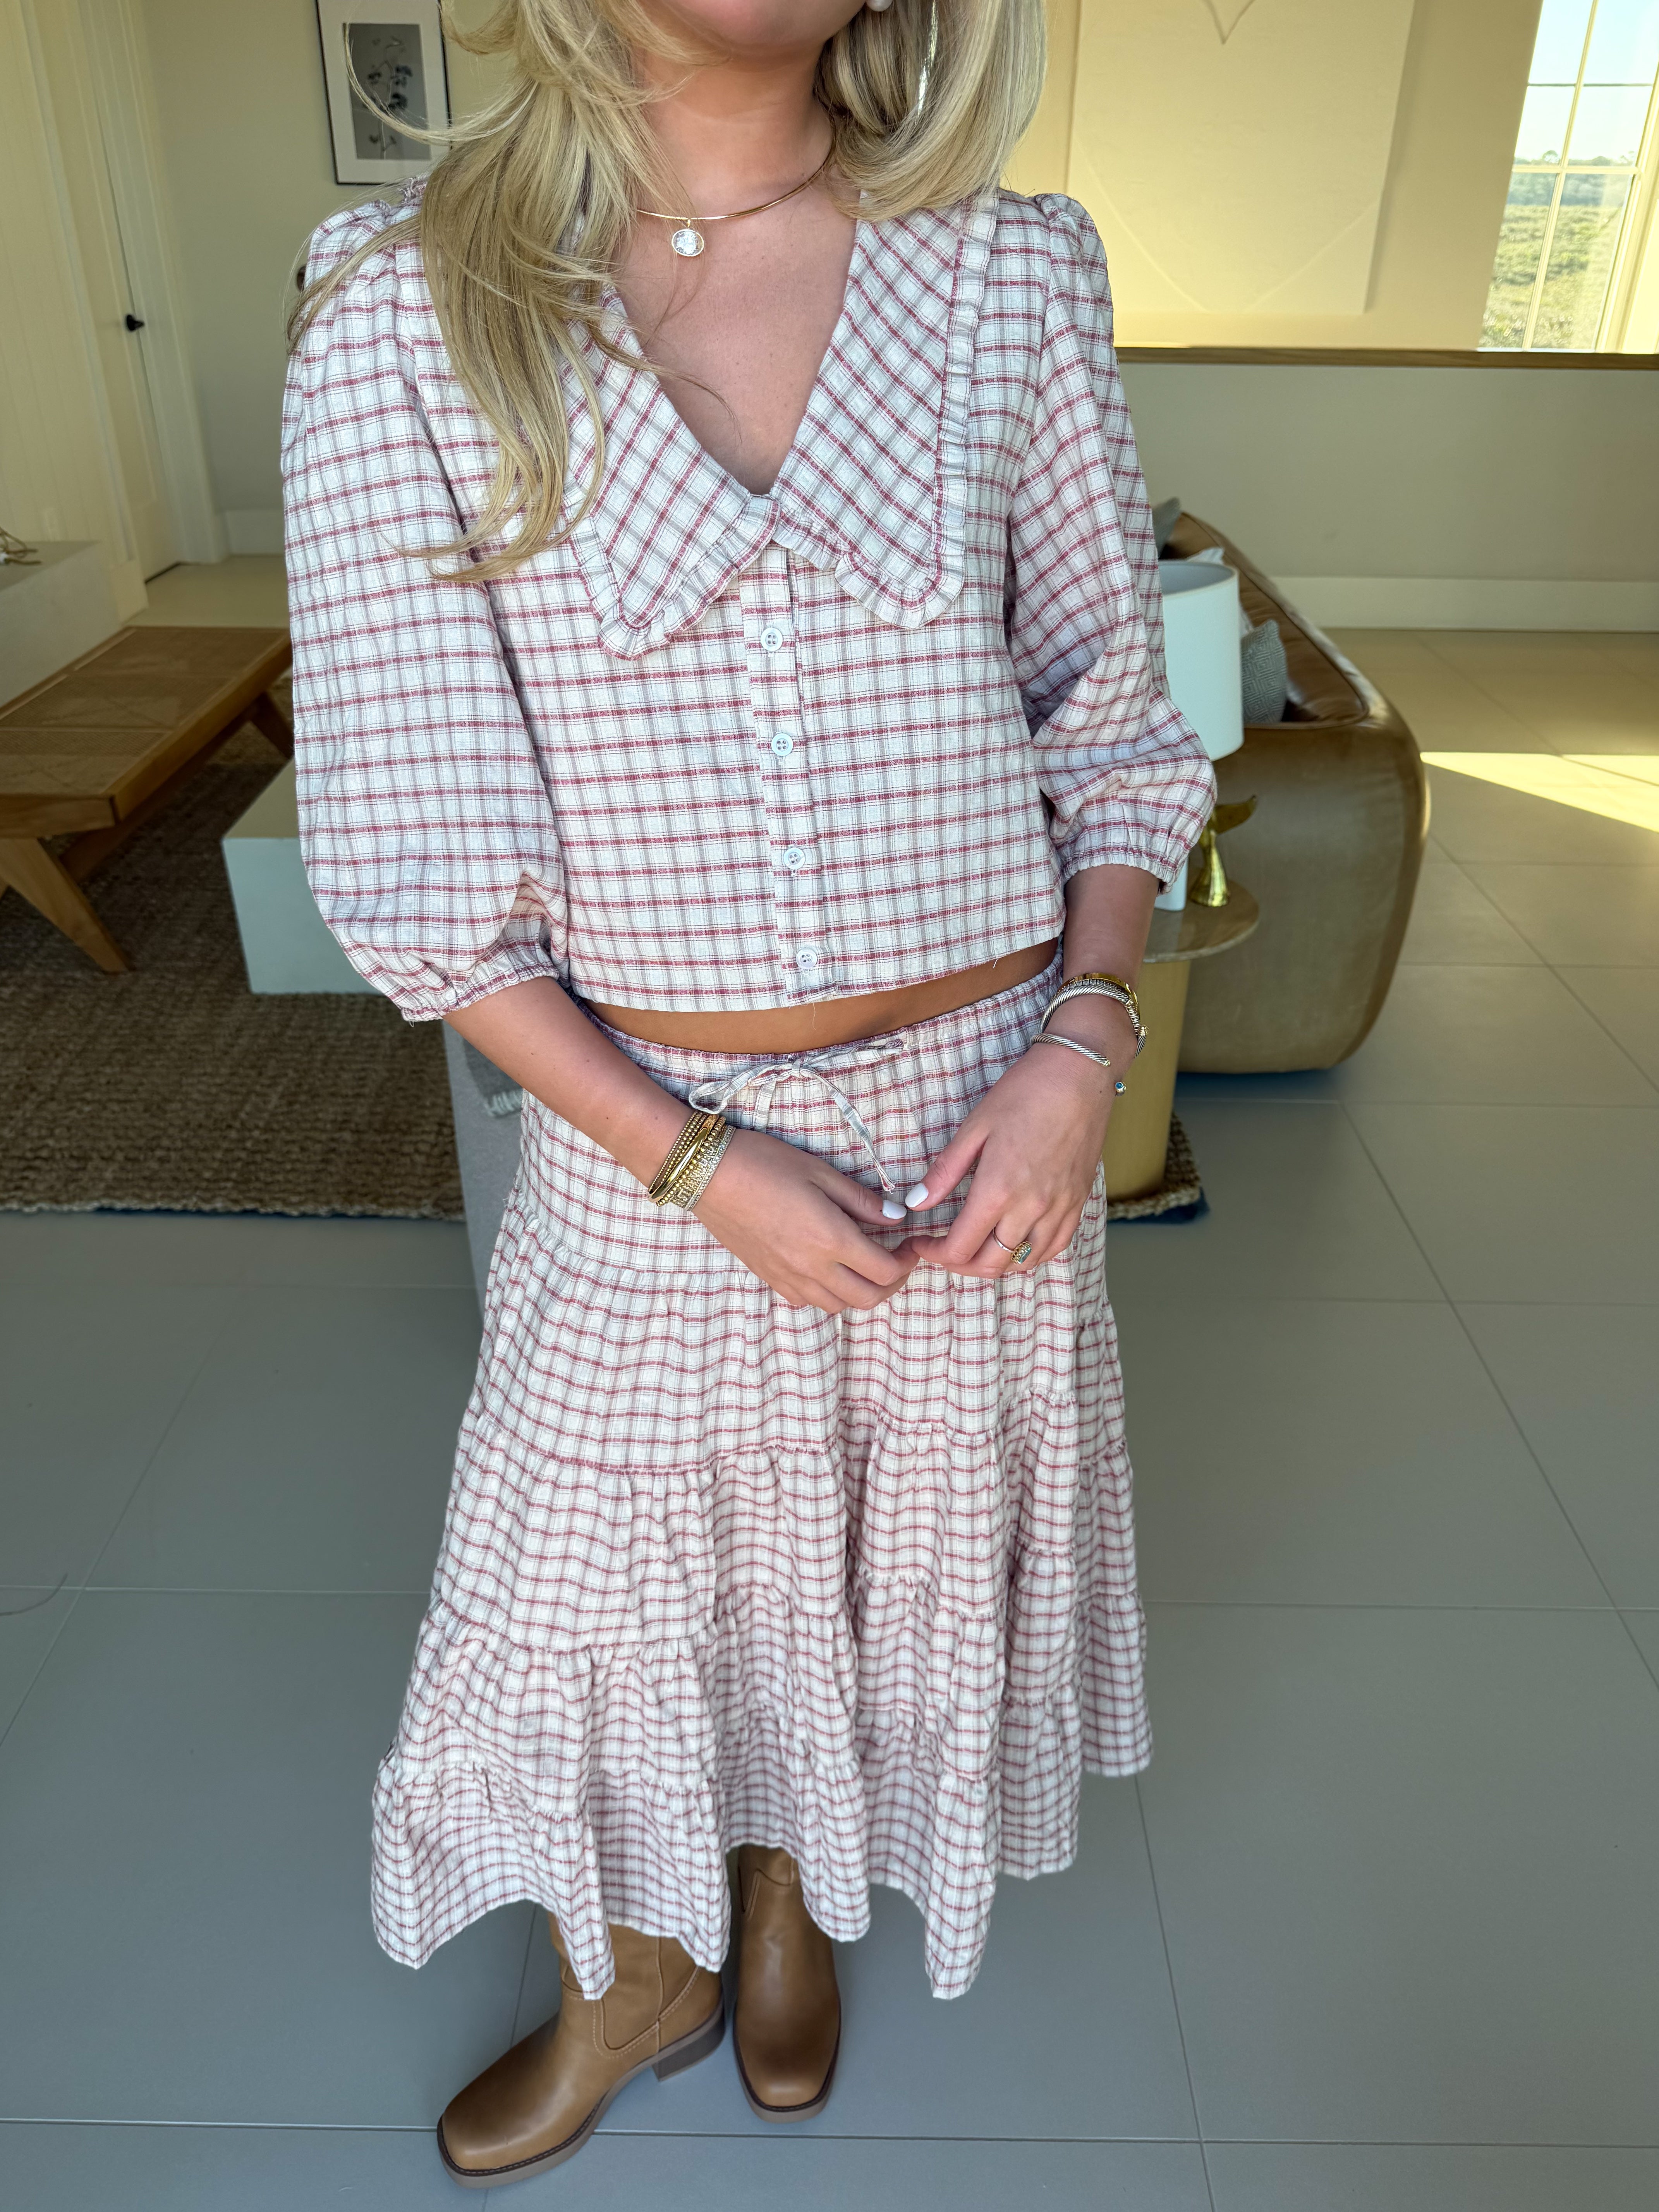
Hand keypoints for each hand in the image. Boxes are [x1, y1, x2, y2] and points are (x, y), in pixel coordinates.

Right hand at [691, 1127, 919, 1315]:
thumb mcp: (821, 1173)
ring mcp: (788, 1277)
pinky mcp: (769, 1277)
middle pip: (867, 1298)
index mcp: (831, 1239)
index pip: (884, 1270)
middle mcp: (811, 1268)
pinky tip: (826, 1268)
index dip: (907, 1261)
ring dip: (859, 1290)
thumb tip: (895, 1218)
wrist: (708, 1175)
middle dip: (891, 1283)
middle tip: (896, 1260)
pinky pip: (807, 1300)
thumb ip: (862, 1201)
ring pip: (837, 1305)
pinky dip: (826, 1293)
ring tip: (863, 1265)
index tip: (910, 1244)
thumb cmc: (765, 1164)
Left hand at [898, 1007, 1129, 1276]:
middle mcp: (1031, 1208)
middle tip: (943, 1250)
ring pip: (1023, 1263)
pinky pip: (1054, 1248)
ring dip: (993, 1265)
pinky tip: (1014, 1246)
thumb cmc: (1025, 1094)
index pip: (960, 1247)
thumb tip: (915, 1203)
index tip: (920, 1243)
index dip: (934, 1254)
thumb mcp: (975, 1128)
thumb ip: (945, 1172)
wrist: (1080, 1076)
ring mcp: (1059, 1209)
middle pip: (990, 1264)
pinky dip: (1029, 1257)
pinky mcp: (1078, 1203)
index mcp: (998, 1190)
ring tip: (975, 1250)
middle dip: (959, 1265)